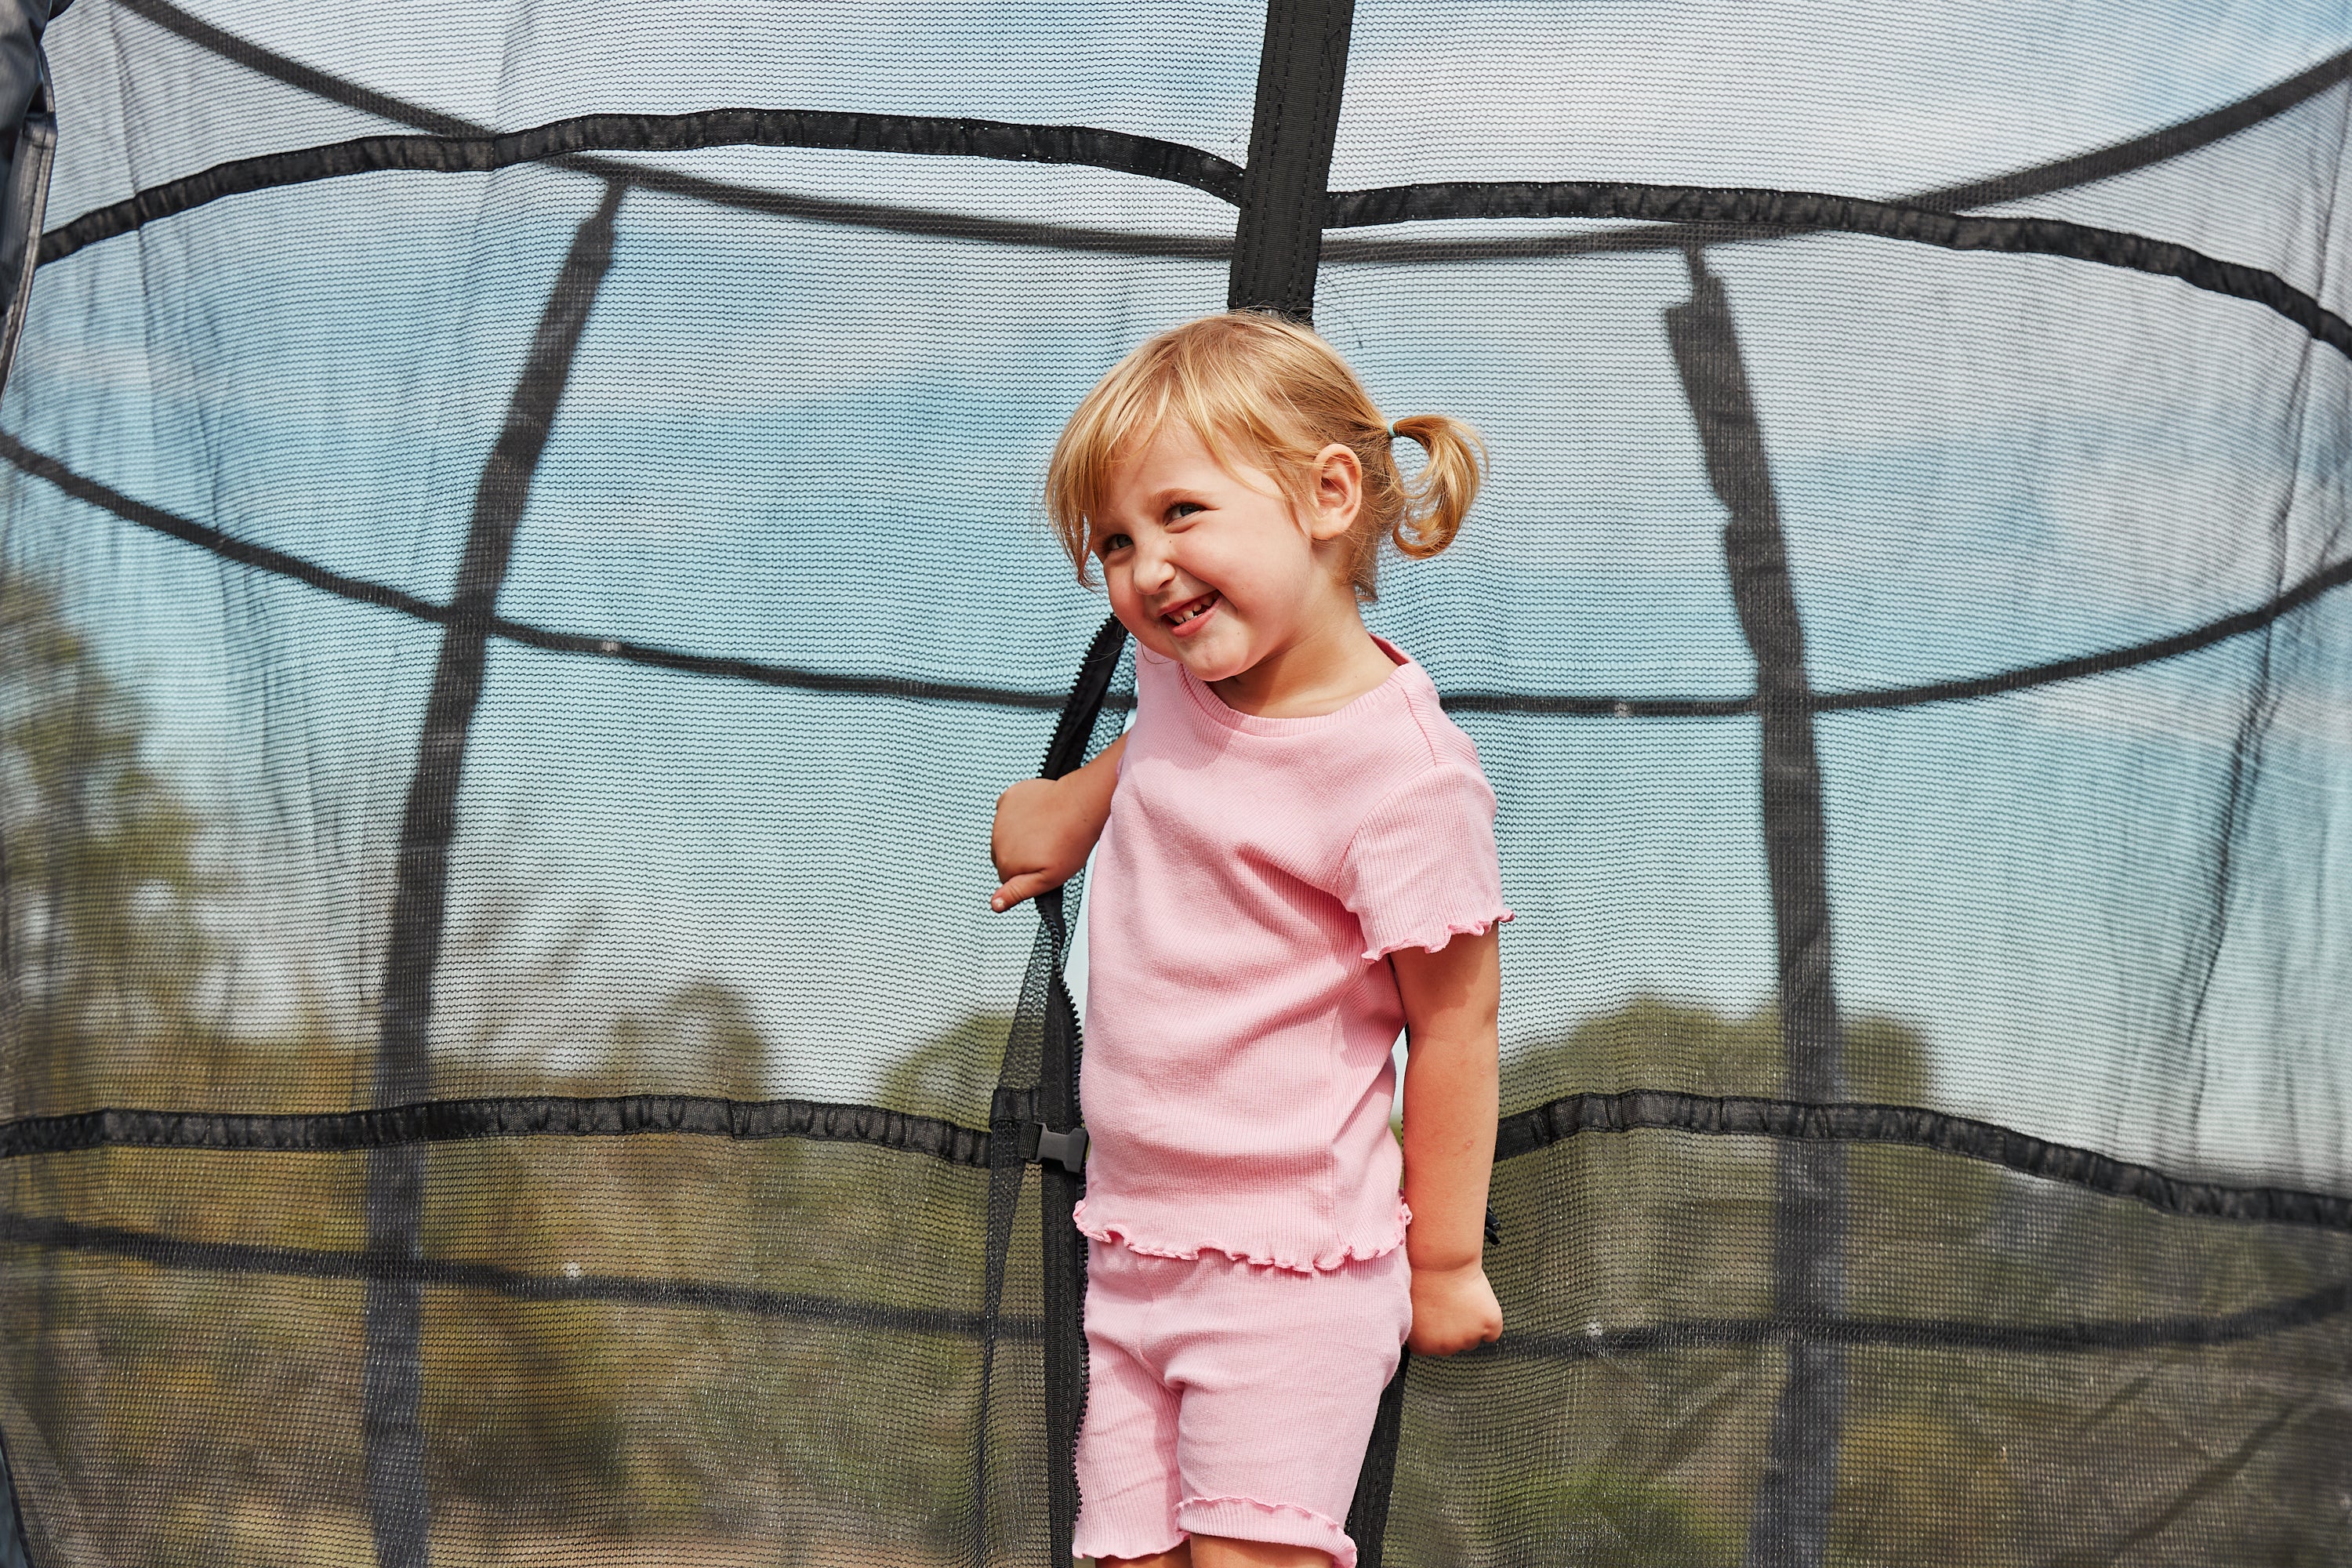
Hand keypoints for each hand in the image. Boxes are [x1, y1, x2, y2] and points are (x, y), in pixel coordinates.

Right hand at [989, 735, 1125, 910]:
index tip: (1044, 865)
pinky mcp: (1008, 798)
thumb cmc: (1070, 843)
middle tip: (1046, 848)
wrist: (1081, 806)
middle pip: (1003, 856)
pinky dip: (1017, 815)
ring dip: (1018, 836)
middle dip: (1020, 856)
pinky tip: (1037, 815)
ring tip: (1044, 831)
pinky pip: (1006, 812)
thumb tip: (994, 905)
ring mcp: (1000, 817)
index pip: (1007, 878)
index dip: (1027, 875)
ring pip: (1004, 835)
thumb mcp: (1048, 879)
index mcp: (1005, 862)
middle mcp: (996, 840)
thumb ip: (1018, 892)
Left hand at [1407, 1259, 1501, 1355]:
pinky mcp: (1489, 1326)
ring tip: (1462, 1299)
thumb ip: (1420, 1328)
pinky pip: (1493, 1331)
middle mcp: (1445, 1348)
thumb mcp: (1410, 1308)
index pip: (1433, 1347)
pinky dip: (1489, 1319)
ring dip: (1471, 1324)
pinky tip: (1478, 1302)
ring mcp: (1468, 1339)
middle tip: (1451, 1304)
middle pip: (1455, 1345)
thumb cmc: (1422, 1277)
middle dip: (1454, 1328)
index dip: (1436, 1328)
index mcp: (1422, 1345)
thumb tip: (1427, 1330)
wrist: (1440, 1260)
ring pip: (1474, 1338)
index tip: (1436, 1312)